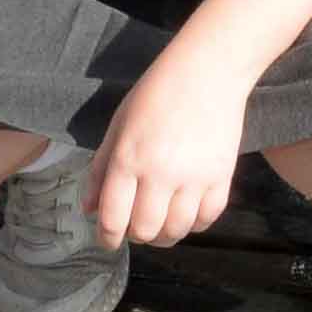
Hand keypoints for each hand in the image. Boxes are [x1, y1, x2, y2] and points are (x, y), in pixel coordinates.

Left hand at [93, 43, 251, 247]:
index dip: (107, 237)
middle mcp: (160, 173)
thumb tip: (89, 209)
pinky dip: (193, 224)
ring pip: (176, 230)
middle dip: (135, 236)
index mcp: (128, 159)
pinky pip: (206, 218)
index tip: (107, 240)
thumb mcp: (118, 126)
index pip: (113, 218)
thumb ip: (101, 169)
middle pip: (145, 231)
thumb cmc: (156, 94)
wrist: (208, 72)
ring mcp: (194, 178)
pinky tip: (185, 213)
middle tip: (134, 227)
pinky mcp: (221, 177)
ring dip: (164, 235)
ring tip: (159, 224)